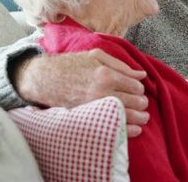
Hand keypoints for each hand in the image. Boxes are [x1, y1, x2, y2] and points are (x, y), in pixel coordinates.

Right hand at [12, 49, 149, 136]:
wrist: (44, 79)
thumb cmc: (71, 64)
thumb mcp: (96, 56)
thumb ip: (121, 65)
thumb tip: (141, 74)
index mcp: (107, 75)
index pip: (136, 86)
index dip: (140, 89)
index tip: (138, 90)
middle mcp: (103, 93)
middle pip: (135, 102)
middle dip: (142, 103)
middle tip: (142, 104)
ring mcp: (95, 108)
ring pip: (128, 116)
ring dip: (140, 118)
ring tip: (143, 117)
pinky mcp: (87, 119)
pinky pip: (113, 128)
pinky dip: (128, 131)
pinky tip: (135, 129)